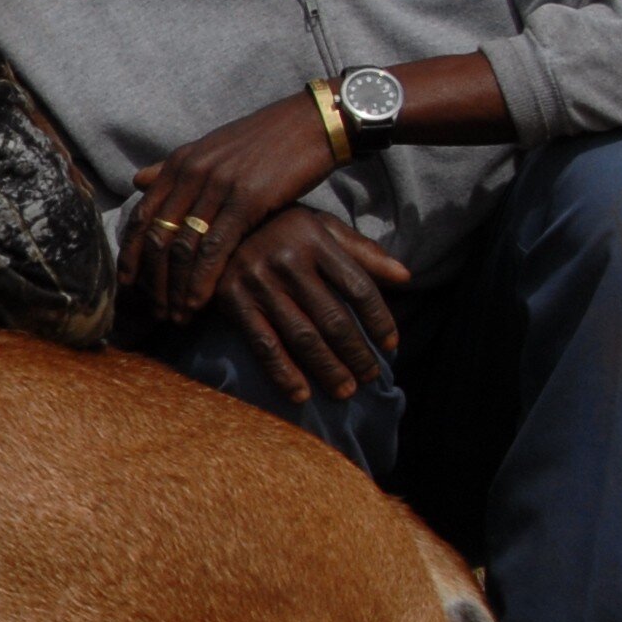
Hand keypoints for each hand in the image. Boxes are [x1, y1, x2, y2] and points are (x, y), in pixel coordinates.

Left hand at [123, 86, 342, 321]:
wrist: (313, 123)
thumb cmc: (265, 141)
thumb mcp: (212, 150)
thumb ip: (173, 168)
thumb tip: (136, 181)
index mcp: (179, 162)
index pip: (141, 216)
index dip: (130, 255)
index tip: (127, 286)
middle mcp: (191, 172)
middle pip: (156, 237)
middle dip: (150, 280)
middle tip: (152, 311)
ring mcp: (217, 185)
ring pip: (182, 247)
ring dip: (174, 288)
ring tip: (174, 316)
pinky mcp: (247, 199)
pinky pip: (215, 247)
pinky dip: (202, 280)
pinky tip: (198, 303)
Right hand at [200, 207, 411, 402]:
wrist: (215, 228)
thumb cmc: (280, 230)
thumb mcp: (321, 228)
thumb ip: (361, 251)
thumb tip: (406, 276)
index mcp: (316, 238)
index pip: (358, 287)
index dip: (379, 320)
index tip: (391, 346)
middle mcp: (286, 258)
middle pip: (333, 317)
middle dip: (355, 353)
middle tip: (370, 378)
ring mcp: (257, 280)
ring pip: (302, 336)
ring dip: (327, 369)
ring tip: (345, 391)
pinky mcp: (232, 299)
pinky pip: (264, 344)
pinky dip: (283, 372)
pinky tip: (301, 394)